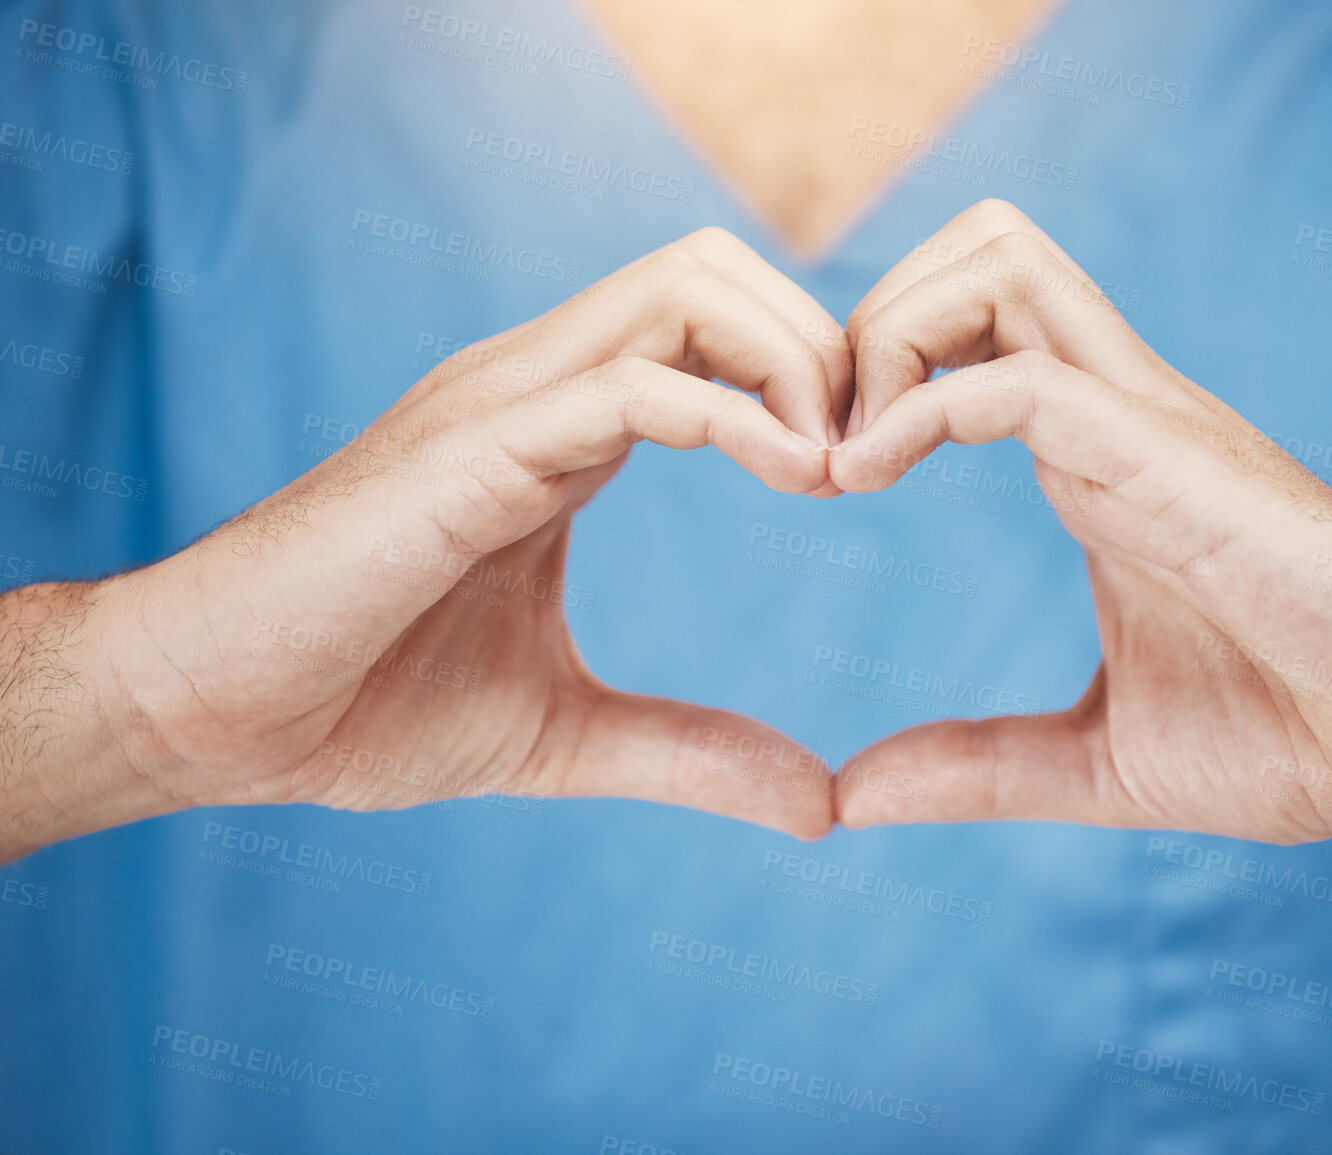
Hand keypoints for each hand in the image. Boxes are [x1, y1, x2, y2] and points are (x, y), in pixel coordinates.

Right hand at [3, 228, 848, 860]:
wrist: (211, 715)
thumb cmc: (361, 705)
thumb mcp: (566, 735)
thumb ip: (691, 755)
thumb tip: (819, 806)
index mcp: (564, 428)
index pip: (715, 325)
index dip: (811, 380)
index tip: (862, 479)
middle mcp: (539, 387)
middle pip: (716, 268)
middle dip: (822, 343)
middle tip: (869, 461)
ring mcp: (502, 403)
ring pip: (686, 288)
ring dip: (795, 361)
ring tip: (837, 469)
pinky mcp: (471, 450)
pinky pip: (633, 384)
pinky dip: (738, 416)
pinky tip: (796, 478)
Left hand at [828, 200, 1331, 846]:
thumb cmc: (1299, 736)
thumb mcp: (1097, 760)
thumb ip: (976, 768)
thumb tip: (850, 800)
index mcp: (1097, 462)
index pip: (970, 332)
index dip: (867, 377)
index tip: (809, 480)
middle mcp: (1119, 416)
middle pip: (979, 249)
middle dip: (867, 318)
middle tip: (811, 444)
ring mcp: (1150, 425)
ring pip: (1000, 263)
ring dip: (889, 335)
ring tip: (842, 458)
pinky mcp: (1175, 461)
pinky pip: (1027, 377)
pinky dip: (923, 406)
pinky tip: (867, 479)